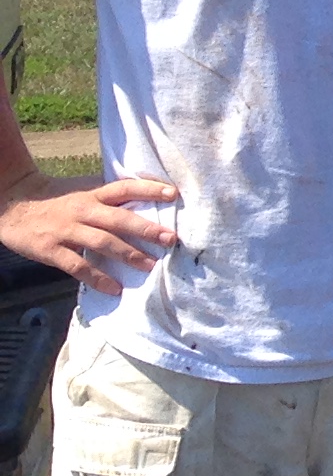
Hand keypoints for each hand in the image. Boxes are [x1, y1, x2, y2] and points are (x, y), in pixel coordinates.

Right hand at [0, 174, 180, 292]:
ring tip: (150, 265)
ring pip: (102, 242)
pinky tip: (114, 288)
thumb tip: (147, 204)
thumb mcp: (82, 191)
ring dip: (128, 255)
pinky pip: (77, 266)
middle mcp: (82, 210)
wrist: (13, 203)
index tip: (173, 193)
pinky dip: (97, 278)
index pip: (123, 187)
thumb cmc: (56, 199)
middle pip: (118, 219)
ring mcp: (66, 230)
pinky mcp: (51, 250)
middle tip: (170, 239)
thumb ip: (109, 198)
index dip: (148, 188)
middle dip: (146, 230)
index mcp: (92, 194)